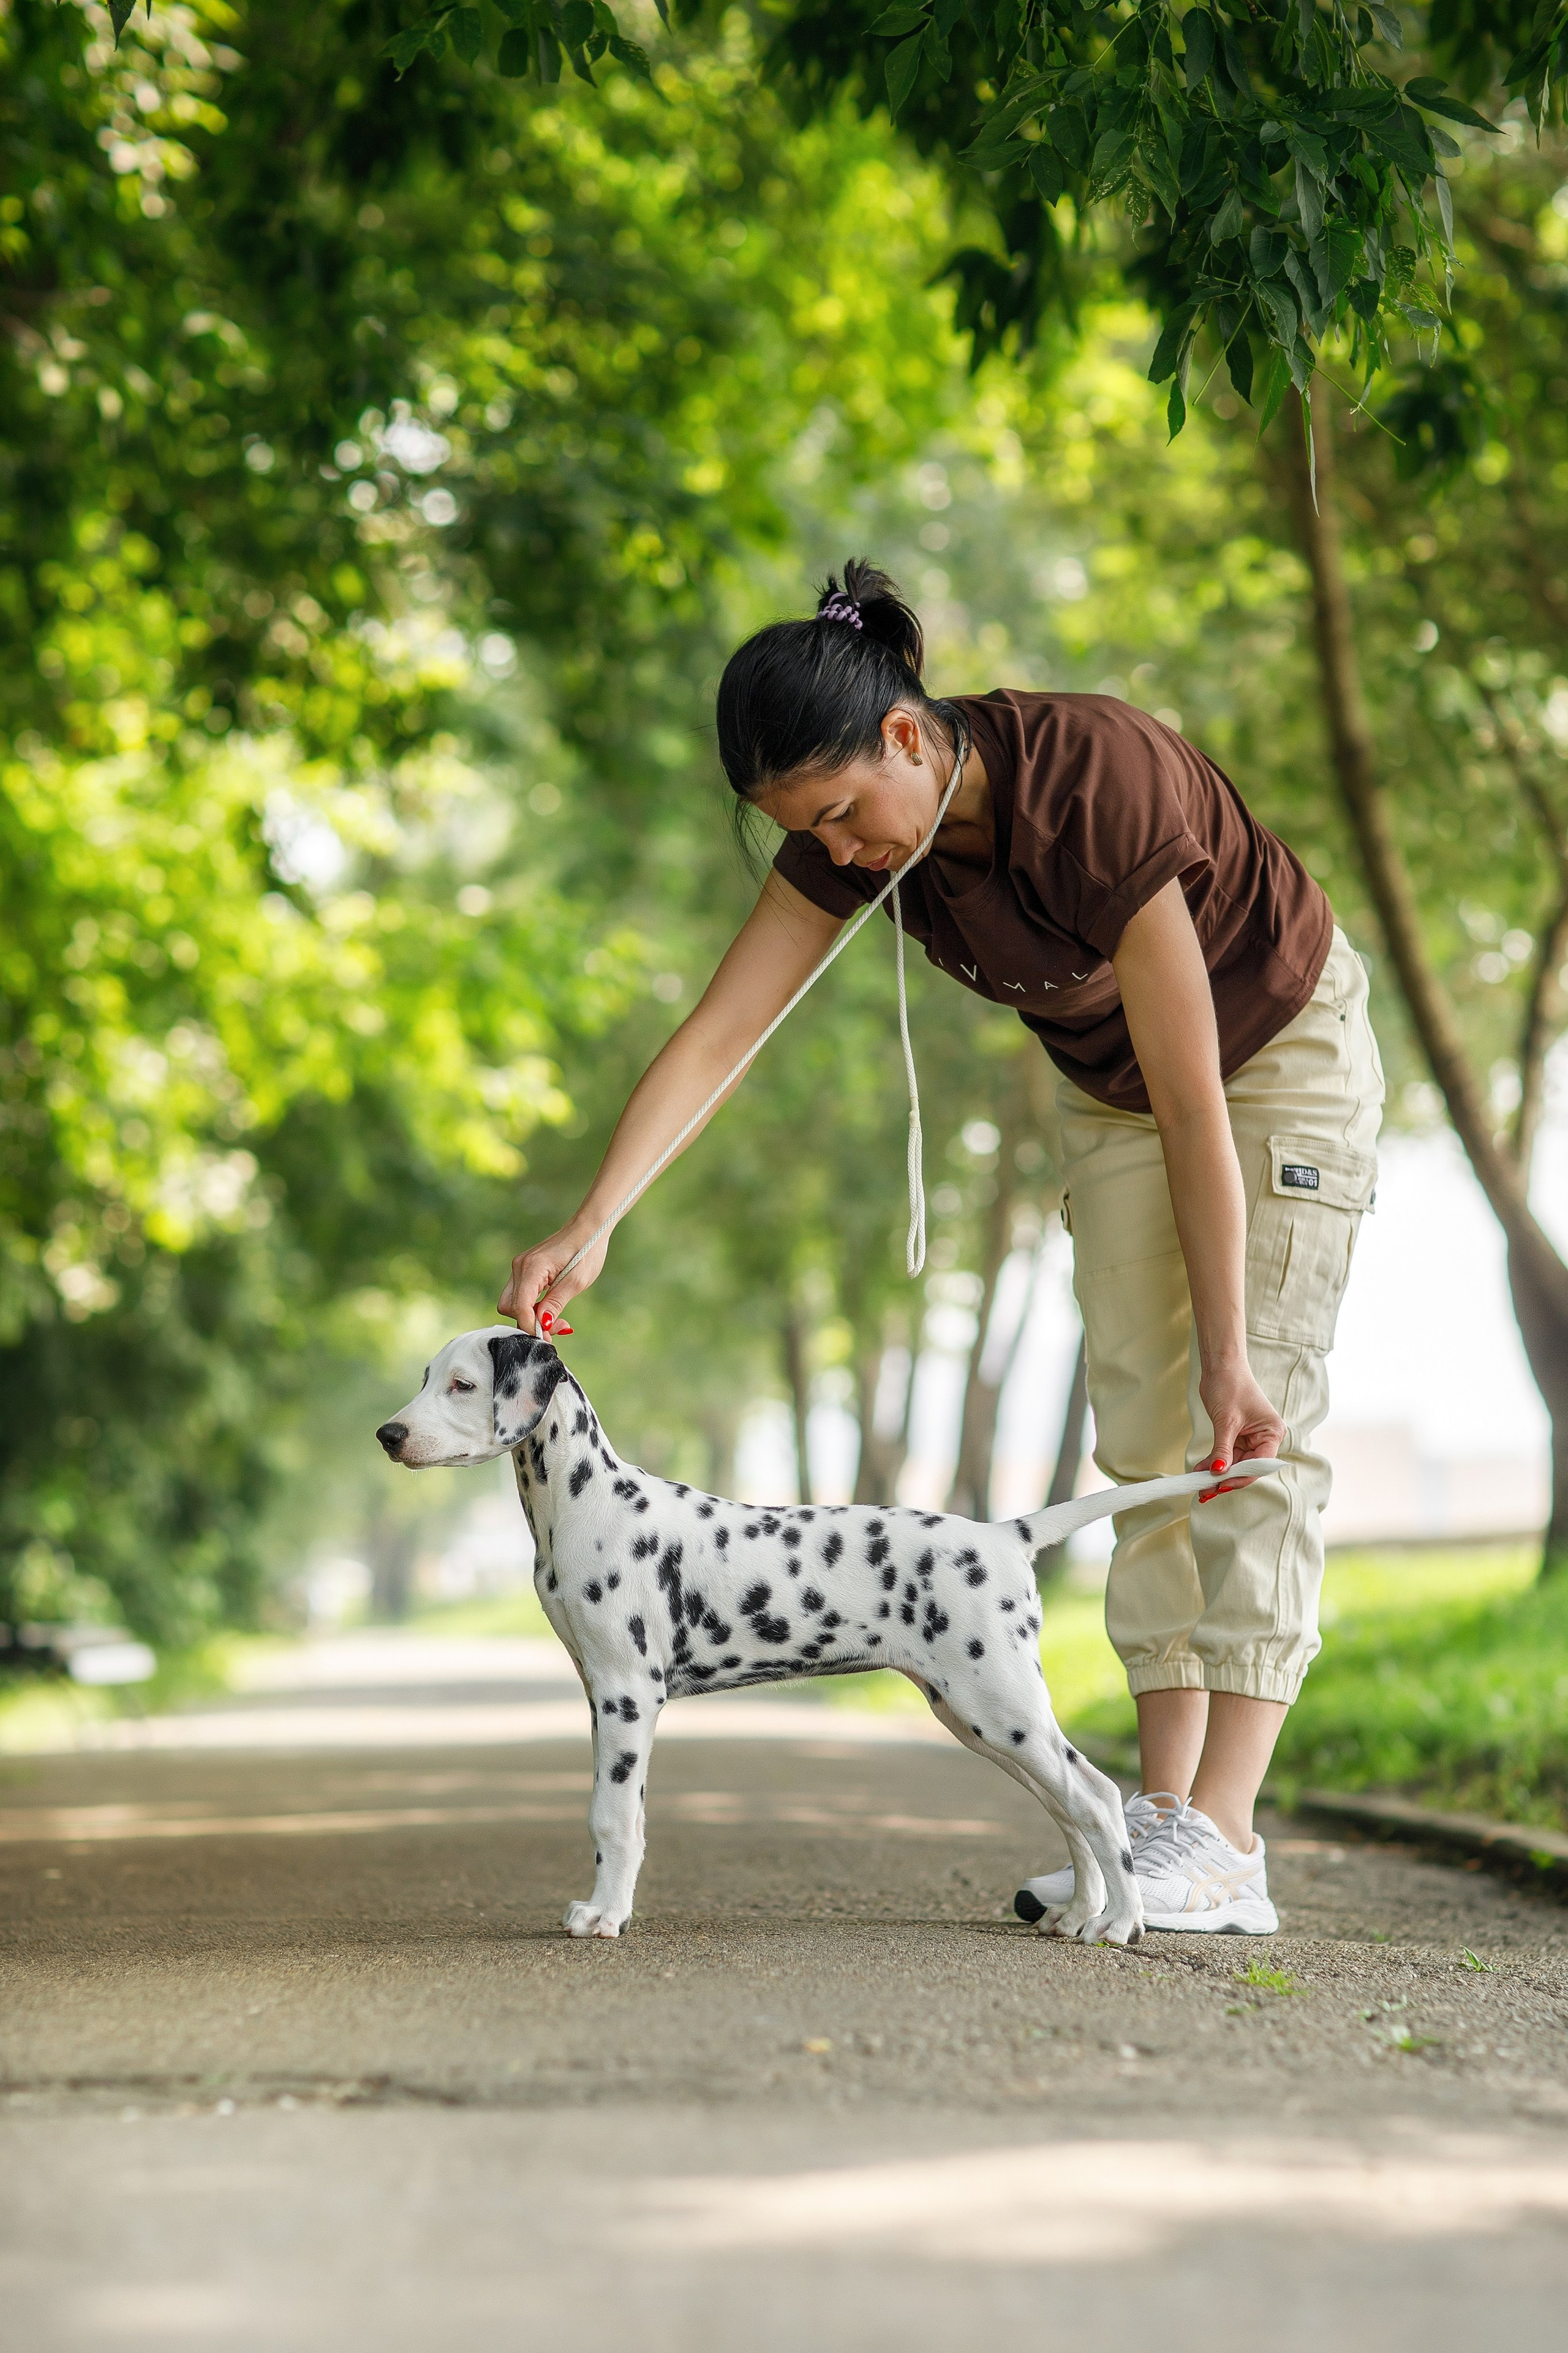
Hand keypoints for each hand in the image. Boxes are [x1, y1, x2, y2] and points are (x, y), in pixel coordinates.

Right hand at [498, 1224, 608, 1332]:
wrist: (589, 1228)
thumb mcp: (576, 1282)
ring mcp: (521, 1267)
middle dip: (528, 1323)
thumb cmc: (587, 1250)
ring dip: (530, 1316)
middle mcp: (520, 1266)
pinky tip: (550, 1310)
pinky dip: (532, 1307)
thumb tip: (542, 1324)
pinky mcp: (526, 1269)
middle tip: (555, 1329)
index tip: (547, 1340)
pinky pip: (520, 1295)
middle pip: (508, 1306)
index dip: (531, 1327)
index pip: (519, 1306)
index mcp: (533, 1267)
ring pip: (512, 1302)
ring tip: (557, 1320)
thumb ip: (555, 1304)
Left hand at [1196, 1360, 1284, 1500]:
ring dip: (1217, 1473)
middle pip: (1247, 1466)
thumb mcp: (1226, 1422)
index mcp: (1272, 1433)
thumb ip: (1223, 1450)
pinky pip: (1226, 1454)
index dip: (1240, 1477)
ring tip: (1200, 1485)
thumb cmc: (1230, 1386)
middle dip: (1226, 1478)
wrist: (1220, 1366)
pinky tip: (1199, 1471)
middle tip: (1206, 1491)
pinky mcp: (1236, 1435)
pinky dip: (1213, 1462)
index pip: (1259, 1464)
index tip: (1221, 1485)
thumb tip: (1218, 1473)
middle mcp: (1264, 1437)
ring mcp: (1250, 1437)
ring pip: (1234, 1463)